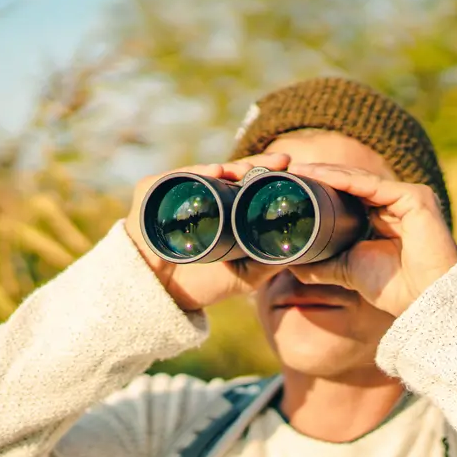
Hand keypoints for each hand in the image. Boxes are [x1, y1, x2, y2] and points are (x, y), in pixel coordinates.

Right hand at [124, 153, 292, 311]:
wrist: (160, 294)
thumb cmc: (203, 283)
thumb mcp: (246, 275)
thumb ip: (271, 262)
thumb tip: (303, 249)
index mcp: (226, 207)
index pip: (251, 184)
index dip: (270, 174)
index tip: (291, 167)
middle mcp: (204, 193)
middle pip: (234, 172)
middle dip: (258, 164)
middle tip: (280, 162)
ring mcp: (179, 189)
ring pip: (209, 171)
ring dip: (231, 167)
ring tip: (248, 169)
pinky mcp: (154, 189)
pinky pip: (177, 177)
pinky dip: (197, 173)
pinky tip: (215, 172)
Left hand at [284, 163, 456, 317]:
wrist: (424, 301)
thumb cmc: (394, 288)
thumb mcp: (348, 270)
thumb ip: (323, 264)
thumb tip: (292, 264)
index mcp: (387, 216)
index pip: (351, 193)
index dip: (323, 187)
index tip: (295, 186)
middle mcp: (399, 202)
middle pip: (354, 181)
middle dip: (322, 176)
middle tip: (292, 173)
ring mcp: (409, 196)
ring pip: (360, 179)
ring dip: (328, 173)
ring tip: (301, 171)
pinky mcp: (415, 197)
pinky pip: (372, 185)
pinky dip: (344, 179)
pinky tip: (320, 176)